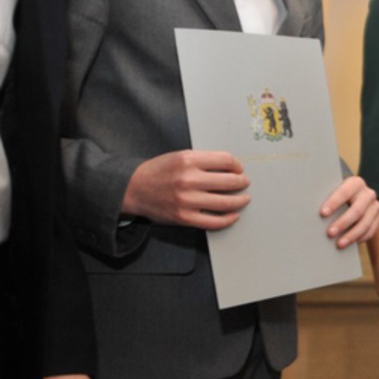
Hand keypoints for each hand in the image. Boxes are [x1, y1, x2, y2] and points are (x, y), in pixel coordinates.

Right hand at [123, 150, 249, 228]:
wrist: (133, 188)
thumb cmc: (158, 171)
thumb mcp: (179, 157)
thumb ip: (203, 160)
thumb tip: (231, 167)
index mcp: (188, 160)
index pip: (225, 160)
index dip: (237, 165)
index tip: (239, 169)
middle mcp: (188, 180)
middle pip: (230, 181)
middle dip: (242, 182)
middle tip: (244, 183)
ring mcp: (187, 200)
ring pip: (226, 202)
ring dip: (240, 201)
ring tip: (244, 198)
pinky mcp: (184, 217)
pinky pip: (214, 221)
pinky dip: (228, 219)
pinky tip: (234, 215)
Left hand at [320, 176, 378, 247]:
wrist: (353, 195)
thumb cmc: (336, 195)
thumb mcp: (333, 191)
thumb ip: (325, 197)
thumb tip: (308, 210)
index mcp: (355, 183)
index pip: (344, 193)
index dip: (333, 203)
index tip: (322, 214)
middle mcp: (367, 193)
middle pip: (357, 210)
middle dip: (343, 223)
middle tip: (330, 233)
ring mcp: (375, 206)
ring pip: (365, 222)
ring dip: (351, 235)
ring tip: (339, 244)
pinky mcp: (377, 217)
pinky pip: (371, 230)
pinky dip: (360, 238)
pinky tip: (350, 243)